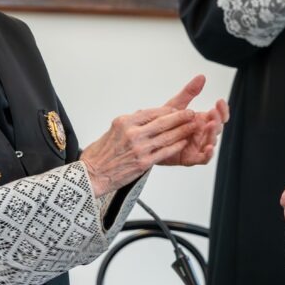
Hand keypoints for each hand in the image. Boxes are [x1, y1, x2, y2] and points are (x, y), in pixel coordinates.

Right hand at [81, 76, 226, 192]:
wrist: (91, 175)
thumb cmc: (100, 154)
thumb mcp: (112, 130)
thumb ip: (130, 122)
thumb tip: (144, 113)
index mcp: (124, 122)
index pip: (151, 112)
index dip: (167, 111)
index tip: (178, 109)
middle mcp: (132, 133)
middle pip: (162, 122)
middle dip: (180, 117)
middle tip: (192, 113)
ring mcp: (139, 148)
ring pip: (167, 137)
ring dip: (182, 131)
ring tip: (193, 126)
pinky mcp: (143, 163)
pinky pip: (164, 152)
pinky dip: (175, 146)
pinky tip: (183, 142)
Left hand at [159, 81, 228, 166]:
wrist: (148, 139)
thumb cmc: (164, 122)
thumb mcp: (176, 105)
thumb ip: (189, 92)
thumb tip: (202, 76)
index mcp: (202, 120)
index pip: (219, 115)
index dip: (222, 109)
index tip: (220, 101)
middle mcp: (203, 133)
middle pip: (217, 127)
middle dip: (217, 119)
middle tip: (212, 113)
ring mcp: (199, 146)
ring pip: (212, 141)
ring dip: (213, 134)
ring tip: (211, 126)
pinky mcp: (192, 158)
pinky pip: (204, 158)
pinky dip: (208, 154)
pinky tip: (208, 148)